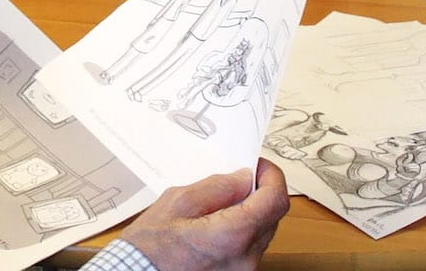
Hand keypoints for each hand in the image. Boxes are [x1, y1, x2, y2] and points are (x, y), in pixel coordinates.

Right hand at [119, 160, 288, 270]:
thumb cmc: (150, 246)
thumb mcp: (178, 202)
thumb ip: (216, 187)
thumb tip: (243, 178)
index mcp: (232, 236)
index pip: (275, 200)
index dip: (272, 177)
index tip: (259, 165)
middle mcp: (245, 258)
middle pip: (272, 216)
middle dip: (261, 192)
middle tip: (240, 178)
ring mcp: (243, 270)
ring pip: (263, 232)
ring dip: (252, 212)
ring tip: (224, 202)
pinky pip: (252, 247)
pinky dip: (243, 230)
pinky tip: (219, 222)